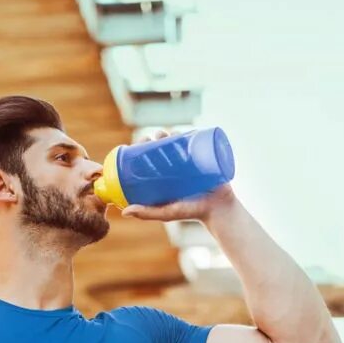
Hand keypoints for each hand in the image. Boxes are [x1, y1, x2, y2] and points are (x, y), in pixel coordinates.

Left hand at [121, 129, 236, 222]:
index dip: (142, 148)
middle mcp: (174, 168)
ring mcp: (189, 162)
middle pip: (162, 147)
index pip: (149, 158)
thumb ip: (147, 213)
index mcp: (163, 177)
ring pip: (176, 142)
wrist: (220, 209)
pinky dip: (187, 133)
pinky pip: (194, 142)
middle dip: (156, 137)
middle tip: (155, 137)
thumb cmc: (192, 212)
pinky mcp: (203, 157)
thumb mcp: (167, 212)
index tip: (139, 143)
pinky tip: (180, 129)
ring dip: (169, 133)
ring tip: (166, 133)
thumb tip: (124, 212)